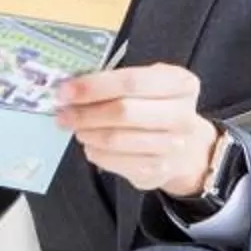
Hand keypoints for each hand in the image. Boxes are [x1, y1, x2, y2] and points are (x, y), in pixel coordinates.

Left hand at [55, 65, 219, 197]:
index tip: (66, 90)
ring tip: (77, 127)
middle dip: (85, 112)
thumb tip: (72, 88)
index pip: (131, 82)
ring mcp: (173, 146)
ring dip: (87, 132)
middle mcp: (182, 115)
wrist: (186, 147)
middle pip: (123, 111)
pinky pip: (115, 161)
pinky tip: (91, 144)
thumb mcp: (147, 84)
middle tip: (64, 112)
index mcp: (180, 84)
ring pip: (115, 139)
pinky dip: (95, 152)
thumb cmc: (156, 108)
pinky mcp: (158, 169)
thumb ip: (115, 81)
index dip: (93, 86)